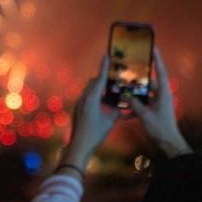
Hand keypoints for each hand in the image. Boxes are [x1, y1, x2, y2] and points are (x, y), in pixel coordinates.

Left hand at [60, 56, 119, 178]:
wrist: (79, 145)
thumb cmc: (95, 134)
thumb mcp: (110, 122)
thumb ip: (117, 112)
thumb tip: (124, 108)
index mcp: (92, 98)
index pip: (100, 79)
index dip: (104, 67)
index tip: (107, 55)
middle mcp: (84, 98)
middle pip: (94, 83)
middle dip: (103, 80)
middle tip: (114, 79)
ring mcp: (79, 103)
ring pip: (90, 90)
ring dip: (99, 89)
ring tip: (110, 93)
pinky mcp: (78, 108)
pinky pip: (87, 97)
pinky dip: (95, 97)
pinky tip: (103, 104)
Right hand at [121, 48, 190, 157]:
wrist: (169, 145)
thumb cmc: (161, 129)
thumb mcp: (145, 116)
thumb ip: (134, 104)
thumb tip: (125, 95)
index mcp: (163, 93)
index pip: (161, 72)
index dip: (157, 60)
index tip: (154, 48)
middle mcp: (161, 96)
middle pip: (148, 83)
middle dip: (137, 80)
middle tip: (126, 73)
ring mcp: (158, 104)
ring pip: (143, 95)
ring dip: (133, 95)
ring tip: (121, 92)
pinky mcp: (154, 111)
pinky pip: (142, 105)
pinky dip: (134, 107)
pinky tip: (123, 112)